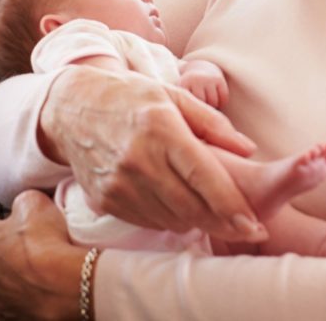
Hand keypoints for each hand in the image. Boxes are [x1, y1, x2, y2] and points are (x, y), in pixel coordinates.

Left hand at [0, 190, 84, 320]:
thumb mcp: (33, 201)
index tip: (29, 233)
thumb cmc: (46, 242)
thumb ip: (19, 203)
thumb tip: (22, 208)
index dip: (11, 231)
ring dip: (14, 281)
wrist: (63, 285)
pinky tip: (39, 293)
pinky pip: (10, 306)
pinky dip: (21, 301)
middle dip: (8, 258)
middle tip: (35, 253)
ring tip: (40, 275)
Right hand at [38, 65, 266, 242]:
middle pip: (191, 207)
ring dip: (196, 221)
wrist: (71, 109)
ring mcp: (119, 183)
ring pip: (171, 220)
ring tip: (210, 211)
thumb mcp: (172, 96)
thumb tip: (248, 149)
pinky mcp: (106, 199)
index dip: (231, 205)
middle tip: (247, 230)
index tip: (254, 224)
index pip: (203, 177)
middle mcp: (138, 159)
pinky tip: (176, 206)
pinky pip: (148, 221)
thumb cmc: (129, 98)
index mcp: (160, 129)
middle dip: (223, 223)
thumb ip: (212, 123)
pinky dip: (168, 219)